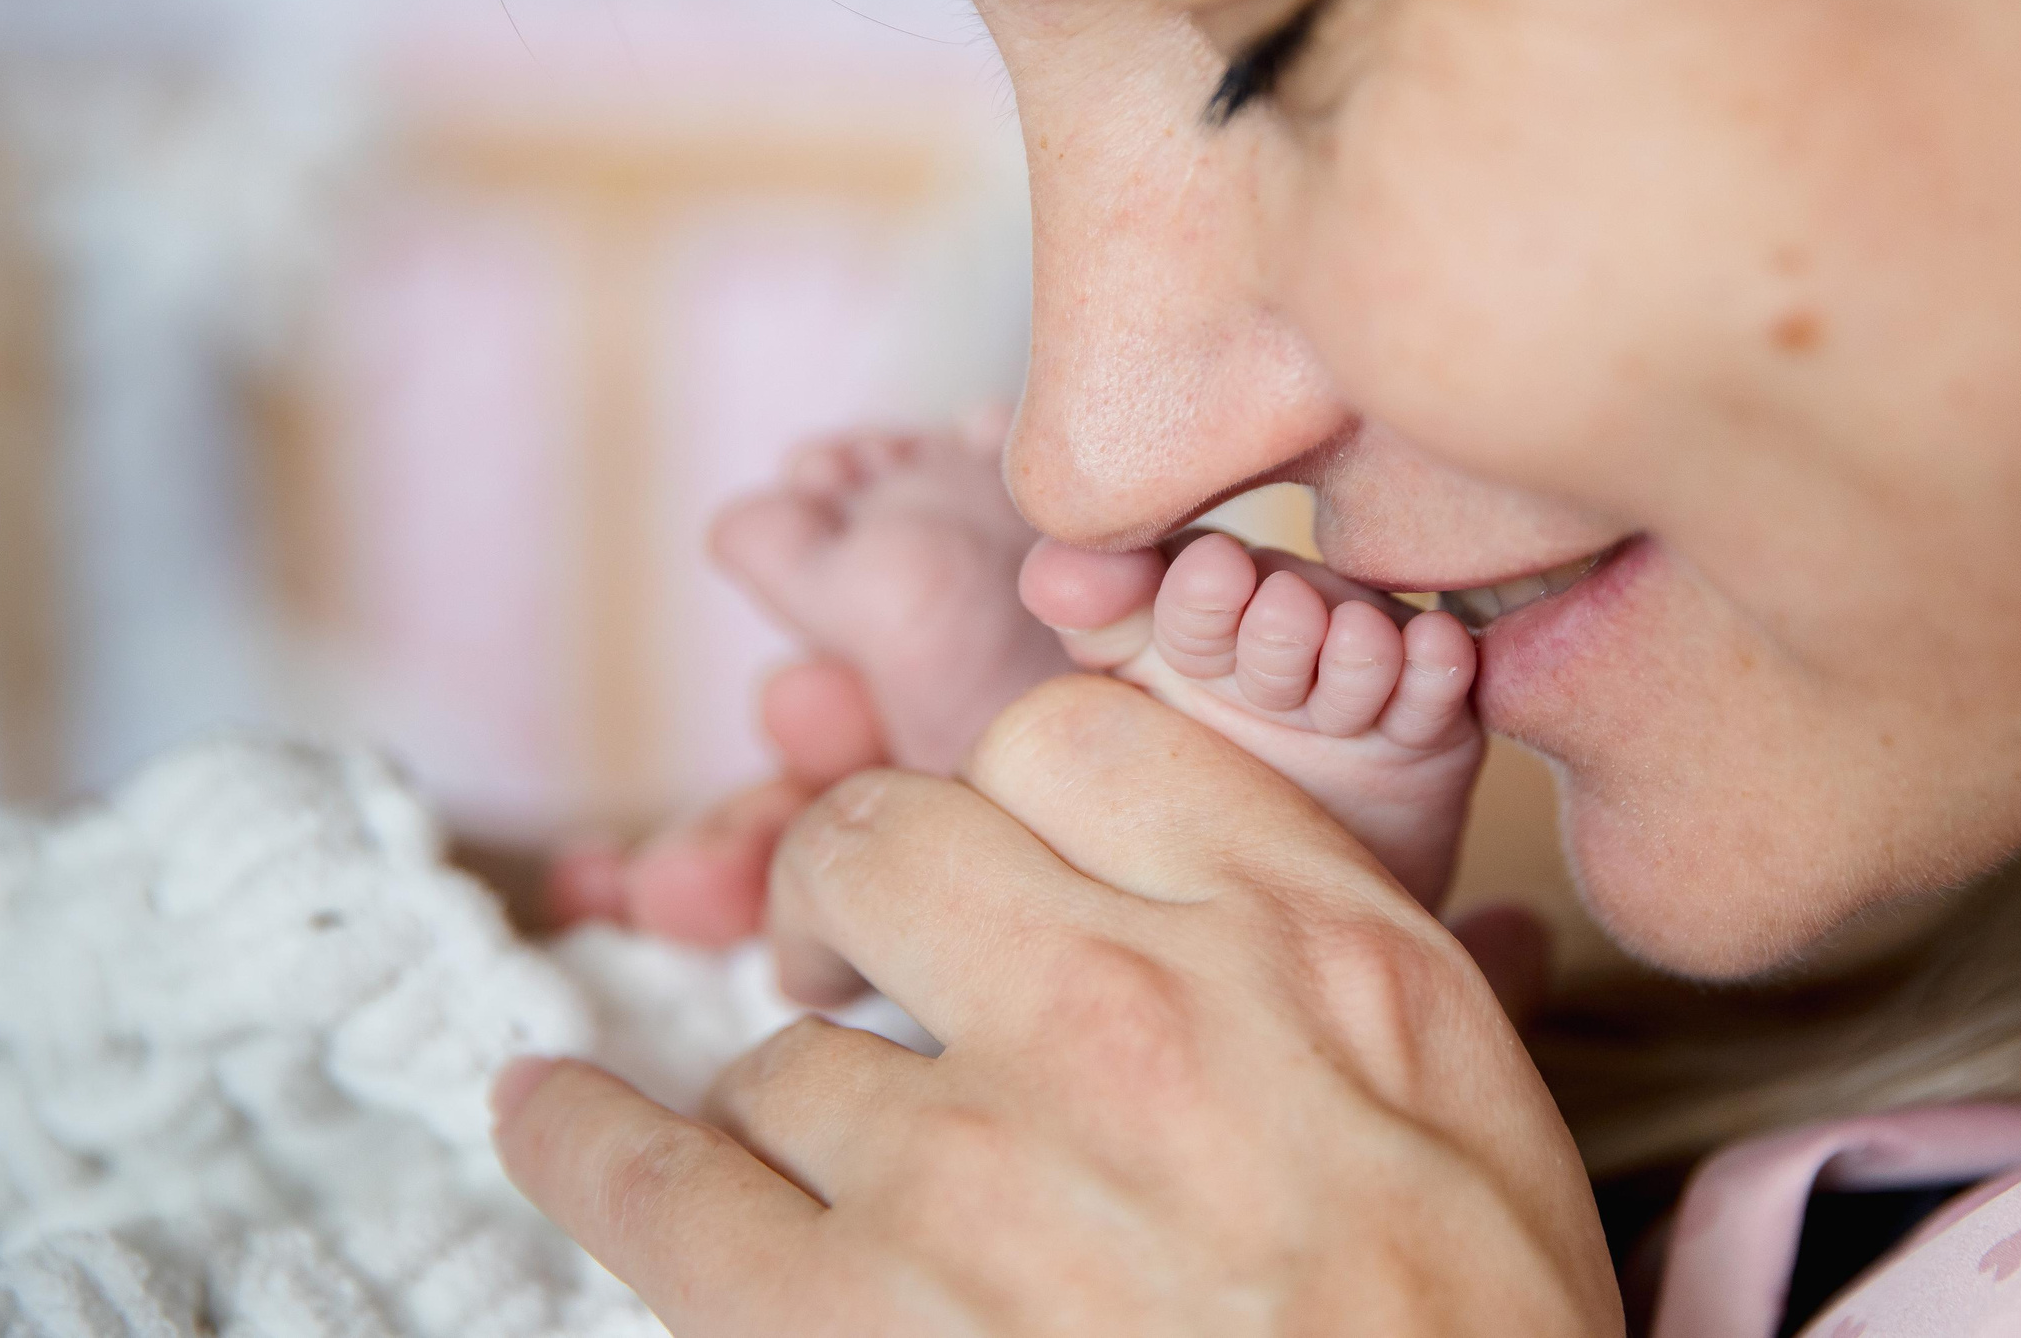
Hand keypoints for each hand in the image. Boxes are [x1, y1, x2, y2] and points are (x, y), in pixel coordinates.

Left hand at [495, 677, 1618, 1335]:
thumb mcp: (1473, 1077)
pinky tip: (547, 1107)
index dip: (1008, 797)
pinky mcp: (849, 1315)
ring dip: (805, 1101)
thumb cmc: (1472, 1327)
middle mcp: (1115, 1003)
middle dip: (859, 896)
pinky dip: (585, 1139)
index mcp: (1282, 928)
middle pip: (888, 843)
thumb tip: (1228, 876)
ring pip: (788, 1048)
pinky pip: (654, 1185)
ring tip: (835, 1161)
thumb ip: (1322, 932)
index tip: (994, 853)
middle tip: (862, 959)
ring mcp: (968, 1160)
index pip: (1066, 740)